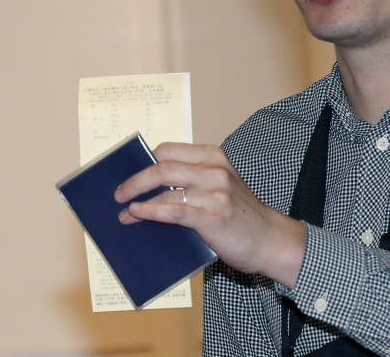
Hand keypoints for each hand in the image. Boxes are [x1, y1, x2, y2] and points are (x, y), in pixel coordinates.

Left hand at [114, 142, 305, 287]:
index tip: (128, 172)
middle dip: (134, 179)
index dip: (144, 160)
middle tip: (118, 193)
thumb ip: (193, 180)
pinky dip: (150, 211)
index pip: (169, 150)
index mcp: (215, 156)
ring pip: (164, 188)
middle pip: (162, 166)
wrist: (271, 240)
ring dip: (137, 200)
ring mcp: (214, 193)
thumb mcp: (221, 186)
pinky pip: (173, 211)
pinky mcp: (212, 217)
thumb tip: (149, 187)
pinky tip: (136, 214)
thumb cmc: (242, 215)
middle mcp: (215, 170)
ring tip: (123, 212)